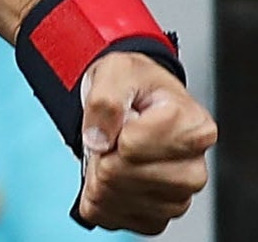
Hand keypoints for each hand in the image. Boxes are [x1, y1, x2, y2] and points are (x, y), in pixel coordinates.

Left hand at [75, 50, 216, 233]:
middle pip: (124, 175)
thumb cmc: (136, 85)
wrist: (139, 99)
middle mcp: (193, 166)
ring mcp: (179, 195)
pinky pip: (117, 218)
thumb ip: (105, 100)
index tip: (120, 119)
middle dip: (102, 156)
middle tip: (108, 138)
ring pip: (119, 199)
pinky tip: (106, 178)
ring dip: (98, 177)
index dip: (112, 131)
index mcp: (193, 127)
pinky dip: (100, 200)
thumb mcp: (116, 72)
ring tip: (108, 155)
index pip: (132, 146)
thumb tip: (98, 140)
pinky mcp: (160, 214)